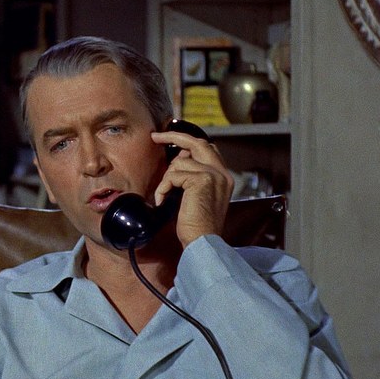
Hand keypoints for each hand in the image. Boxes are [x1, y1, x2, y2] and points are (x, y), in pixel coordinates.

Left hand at [150, 130, 233, 246]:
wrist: (203, 242)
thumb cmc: (197, 226)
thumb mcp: (197, 196)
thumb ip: (193, 176)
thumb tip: (180, 158)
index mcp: (223, 177)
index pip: (207, 149)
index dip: (188, 142)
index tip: (170, 138)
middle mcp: (221, 173)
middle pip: (197, 143)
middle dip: (175, 136)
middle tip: (156, 136)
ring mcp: (213, 175)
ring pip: (179, 163)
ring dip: (166, 179)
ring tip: (165, 195)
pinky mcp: (202, 180)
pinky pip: (173, 175)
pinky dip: (163, 188)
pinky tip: (162, 201)